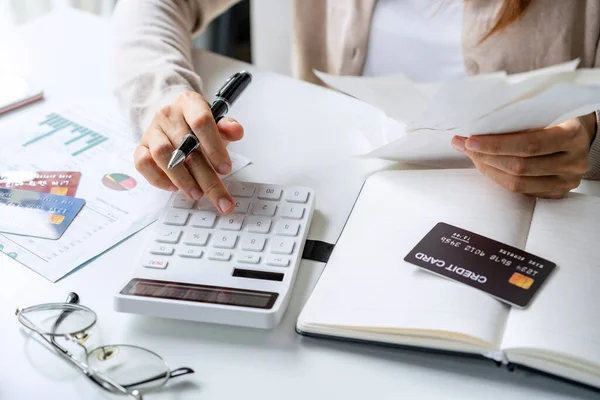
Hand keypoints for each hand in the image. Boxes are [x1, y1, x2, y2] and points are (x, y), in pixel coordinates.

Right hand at [134, 90, 243, 212]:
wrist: (172, 118)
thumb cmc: (197, 124)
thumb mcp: (216, 122)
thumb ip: (227, 127)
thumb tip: (236, 131)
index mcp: (189, 103)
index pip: (201, 122)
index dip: (214, 147)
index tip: (225, 169)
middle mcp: (168, 114)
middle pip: (186, 147)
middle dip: (206, 177)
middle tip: (220, 199)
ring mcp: (152, 130)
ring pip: (163, 156)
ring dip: (182, 179)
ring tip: (197, 193)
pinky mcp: (141, 146)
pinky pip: (143, 163)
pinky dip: (159, 179)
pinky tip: (174, 187)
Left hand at [451, 113, 596, 198]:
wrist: (581, 131)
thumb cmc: (558, 116)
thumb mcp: (545, 109)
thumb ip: (517, 118)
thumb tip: (475, 126)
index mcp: (572, 135)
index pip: (528, 145)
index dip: (496, 145)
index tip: (470, 140)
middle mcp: (573, 161)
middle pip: (520, 167)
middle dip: (485, 157)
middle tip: (464, 146)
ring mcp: (567, 180)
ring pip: (517, 183)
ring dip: (487, 169)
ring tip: (471, 155)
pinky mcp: (557, 192)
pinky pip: (521, 192)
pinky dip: (499, 178)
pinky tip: (486, 165)